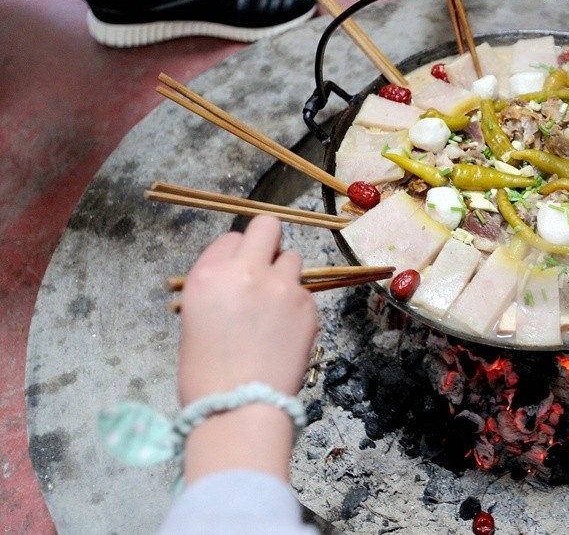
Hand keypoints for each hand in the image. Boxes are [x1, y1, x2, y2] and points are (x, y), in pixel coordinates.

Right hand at [177, 215, 318, 404]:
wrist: (239, 408)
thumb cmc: (206, 374)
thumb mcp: (195, 319)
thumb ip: (220, 286)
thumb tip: (242, 275)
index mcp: (209, 274)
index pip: (231, 238)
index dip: (236, 255)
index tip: (237, 273)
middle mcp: (247, 272)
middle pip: (268, 225)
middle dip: (267, 241)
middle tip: (265, 265)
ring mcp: (281, 287)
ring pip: (292, 258)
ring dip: (284, 275)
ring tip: (273, 309)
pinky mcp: (307, 306)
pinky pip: (304, 292)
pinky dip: (296, 306)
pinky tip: (284, 333)